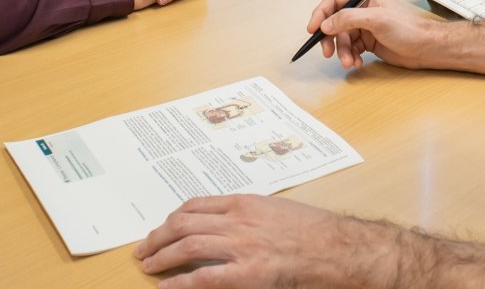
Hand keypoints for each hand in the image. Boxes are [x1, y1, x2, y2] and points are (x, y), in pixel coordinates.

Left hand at [135, 195, 395, 288]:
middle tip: (144, 249)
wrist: (340, 249)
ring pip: (187, 245)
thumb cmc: (317, 232)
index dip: (174, 217)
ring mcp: (241, 246)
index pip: (197, 205)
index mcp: (246, 202)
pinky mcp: (248, 274)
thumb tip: (230, 225)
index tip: (163, 226)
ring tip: (148, 266)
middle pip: (184, 222)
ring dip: (161, 256)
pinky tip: (165, 287)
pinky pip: (202, 277)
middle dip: (159, 236)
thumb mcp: (279, 210)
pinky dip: (179, 282)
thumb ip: (252, 215)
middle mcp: (238, 220)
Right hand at [305, 0, 443, 69]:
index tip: (313, 29)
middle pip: (335, 22)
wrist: (426, 48)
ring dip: (342, 51)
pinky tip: (356, 63)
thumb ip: (348, 19)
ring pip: (342, 38)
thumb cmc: (408, 28)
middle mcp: (363, 10)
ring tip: (349, 62)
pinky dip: (350, 56)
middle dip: (330, 39)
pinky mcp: (368, 41)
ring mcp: (365, 26)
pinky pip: (350, 48)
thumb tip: (326, 24)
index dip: (321, 13)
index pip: (335, 0)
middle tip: (327, 52)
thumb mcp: (376, 20)